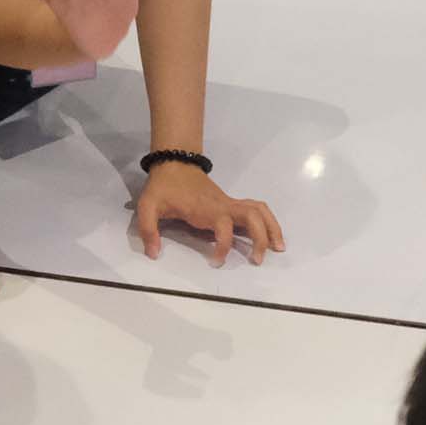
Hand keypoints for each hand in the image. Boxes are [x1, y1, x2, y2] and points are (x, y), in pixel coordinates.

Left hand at [135, 159, 285, 265]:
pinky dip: (267, 220)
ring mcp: (230, 203)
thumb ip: (148, 230)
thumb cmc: (163, 187)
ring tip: (278, 248)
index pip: (224, 227)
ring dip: (272, 228)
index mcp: (206, 209)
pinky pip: (256, 209)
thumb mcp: (148, 206)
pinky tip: (270, 236)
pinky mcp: (231, 203)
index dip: (223, 246)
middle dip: (260, 238)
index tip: (216, 261)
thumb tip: (153, 253)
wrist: (175, 163)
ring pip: (260, 211)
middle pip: (253, 217)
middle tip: (258, 260)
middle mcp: (224, 205)